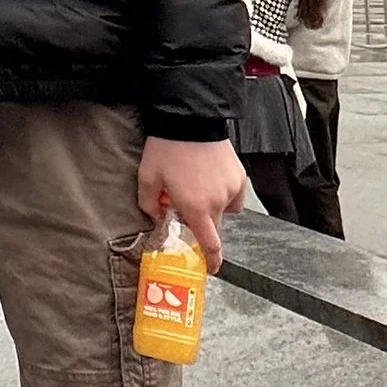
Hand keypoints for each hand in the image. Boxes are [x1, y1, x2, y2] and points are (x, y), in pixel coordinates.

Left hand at [135, 135, 248, 270]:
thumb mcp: (147, 178)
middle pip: (214, 227)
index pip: (210, 244)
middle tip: (185, 207)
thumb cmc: (167, 148)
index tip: (210, 268)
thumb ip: (149, 204)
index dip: (211, 260)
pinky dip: (222, 193)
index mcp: (196, 207)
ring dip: (210, 206)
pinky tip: (208, 179)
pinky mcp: (240, 175)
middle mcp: (218, 201)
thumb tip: (157, 216)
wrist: (191, 118)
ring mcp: (232, 188)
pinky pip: (233, 194)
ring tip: (195, 186)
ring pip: (223, 210)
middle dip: (201, 224)